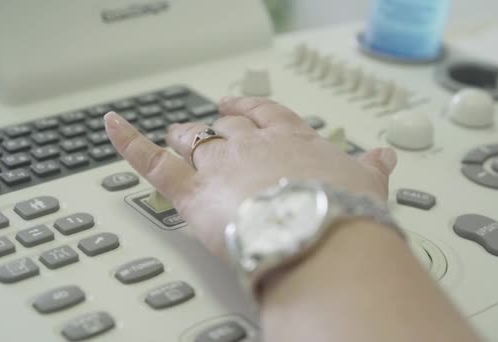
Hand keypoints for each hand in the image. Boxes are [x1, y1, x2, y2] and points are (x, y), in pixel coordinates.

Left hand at [104, 97, 396, 258]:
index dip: (251, 110)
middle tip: (207, 127)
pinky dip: (129, 143)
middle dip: (215, 128)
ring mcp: (221, 167)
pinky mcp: (193, 193)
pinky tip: (113, 127)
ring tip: (174, 137)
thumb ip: (371, 168)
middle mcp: (253, 147)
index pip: (267, 115)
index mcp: (291, 141)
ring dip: (183, 138)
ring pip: (193, 142)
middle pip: (226, 129)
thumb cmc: (341, 213)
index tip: (241, 107)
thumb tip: (385, 157)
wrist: (319, 236)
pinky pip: (153, 163)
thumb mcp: (366, 185)